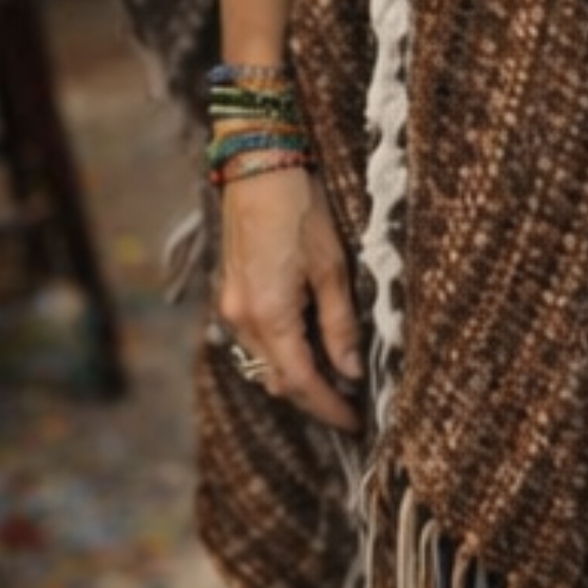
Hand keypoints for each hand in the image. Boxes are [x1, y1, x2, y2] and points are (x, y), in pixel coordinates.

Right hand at [216, 166, 364, 430]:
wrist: (258, 163)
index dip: (330, 408)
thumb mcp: (332, 265)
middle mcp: (241, 320)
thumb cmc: (300, 207)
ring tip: (336, 374)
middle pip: (279, 379)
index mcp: (268, 316)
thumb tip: (351, 372)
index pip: (302, 383)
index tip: (357, 423)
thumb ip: (339, 323)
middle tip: (352, 402)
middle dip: (314, 396)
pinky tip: (309, 341)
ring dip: (297, 374)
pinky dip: (282, 350)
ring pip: (264, 362)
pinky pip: (255, 340)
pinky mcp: (230, 293)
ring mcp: (230, 307)